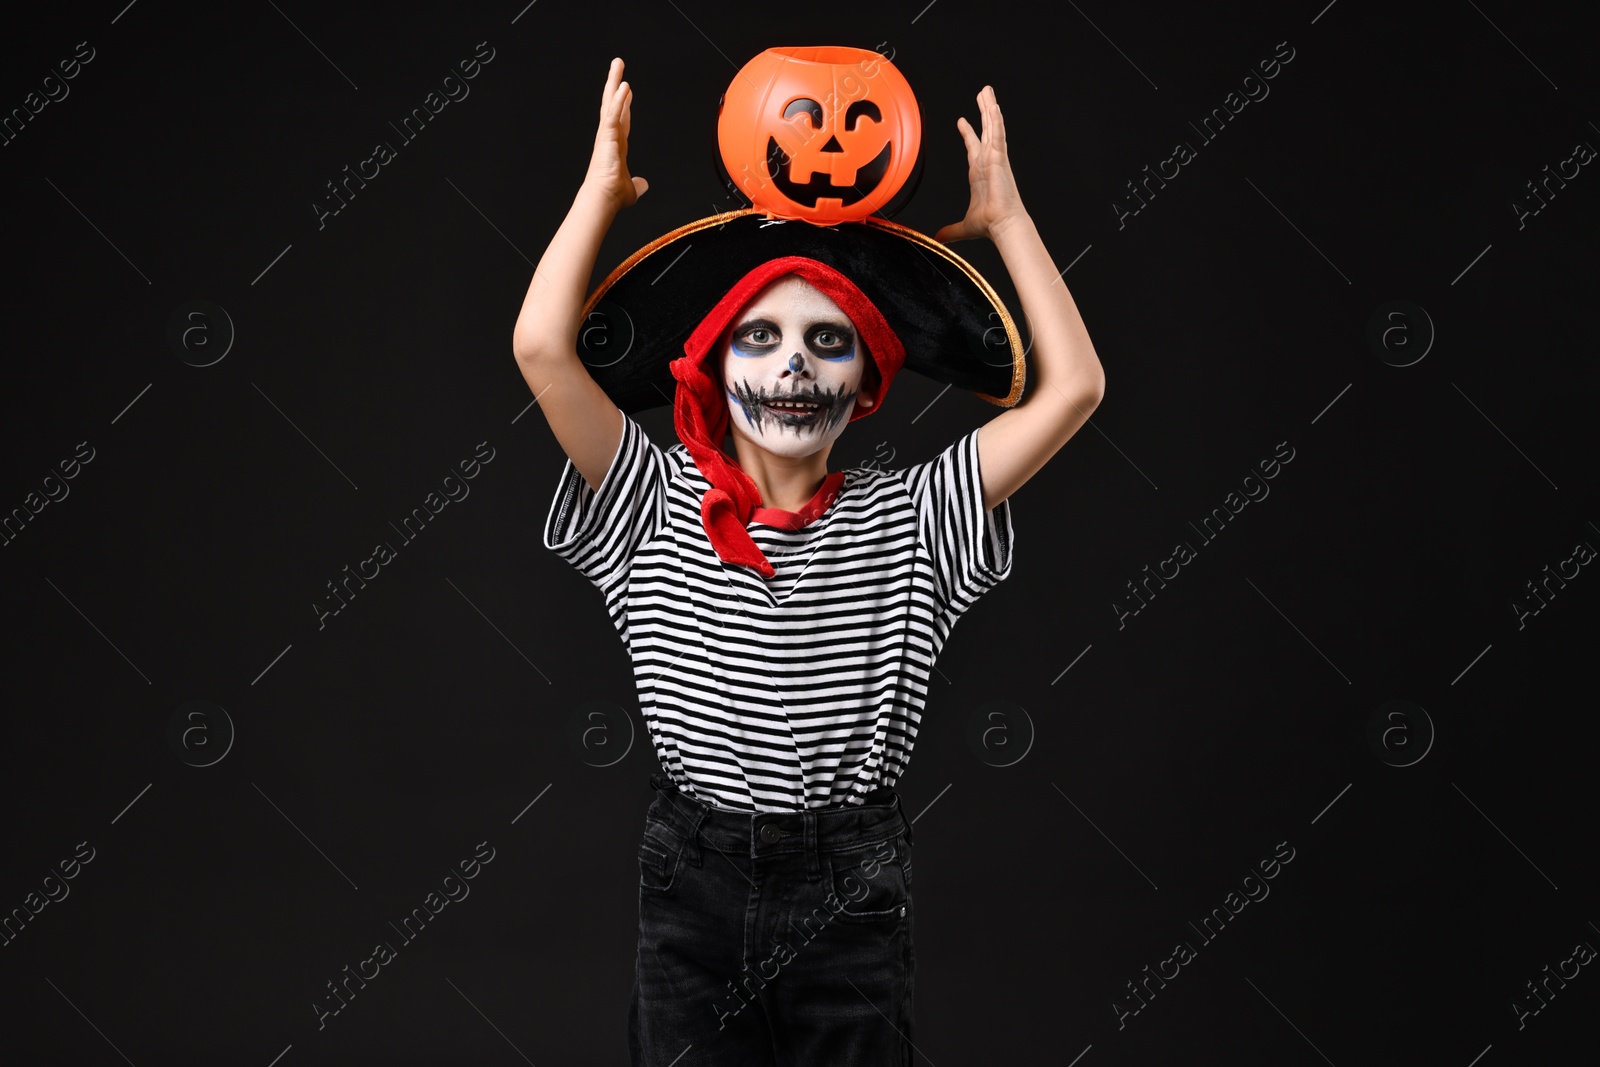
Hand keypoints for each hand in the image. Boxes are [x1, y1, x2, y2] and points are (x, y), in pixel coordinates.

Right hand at [584, 58, 647, 210]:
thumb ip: (638, 184)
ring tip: (618, 63)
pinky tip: (624, 86)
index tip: (626, 91)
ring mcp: (607, 133)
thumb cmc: (613, 196)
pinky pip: (613, 114)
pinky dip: (618, 100)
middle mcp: (610, 135)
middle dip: (615, 83)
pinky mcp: (607, 136)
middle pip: (613, 103)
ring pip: (610, 102)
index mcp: (616, 145)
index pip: (621, 119)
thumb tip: (644, 185)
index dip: (624, 104)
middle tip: (617, 65)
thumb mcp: (632, 189)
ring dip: (614, 82)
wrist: (604, 198)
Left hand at [934, 86, 1026, 243]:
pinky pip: (998, 134)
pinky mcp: (999, 157)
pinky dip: (996, 120)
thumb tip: (940, 238)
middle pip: (985, 130)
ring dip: (990, 108)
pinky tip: (994, 106)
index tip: (961, 122)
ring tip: (987, 91)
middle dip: (983, 111)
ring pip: (993, 127)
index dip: (968, 134)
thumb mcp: (964, 225)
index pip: (973, 147)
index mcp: (980, 173)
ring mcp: (995, 157)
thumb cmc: (989, 224)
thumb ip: (951, 230)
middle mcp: (988, 161)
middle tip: (983, 94)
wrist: (1002, 224)